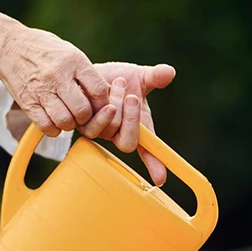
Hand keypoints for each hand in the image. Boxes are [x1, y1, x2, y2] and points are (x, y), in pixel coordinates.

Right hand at [0, 4, 113, 137]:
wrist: (8, 46)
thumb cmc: (45, 50)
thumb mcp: (71, 53)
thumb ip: (87, 75)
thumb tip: (106, 99)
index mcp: (74, 60)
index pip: (99, 90)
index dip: (103, 103)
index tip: (100, 106)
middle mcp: (58, 75)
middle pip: (83, 110)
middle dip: (86, 118)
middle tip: (82, 114)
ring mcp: (41, 89)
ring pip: (65, 122)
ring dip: (70, 125)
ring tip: (68, 117)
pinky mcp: (27, 101)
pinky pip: (46, 126)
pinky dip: (53, 129)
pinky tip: (54, 121)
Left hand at [88, 62, 175, 184]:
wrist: (90, 71)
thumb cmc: (117, 78)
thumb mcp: (140, 76)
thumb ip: (155, 77)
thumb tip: (170, 72)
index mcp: (137, 128)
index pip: (148, 151)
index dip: (155, 165)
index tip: (161, 178)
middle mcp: (118, 134)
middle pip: (127, 143)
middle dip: (132, 119)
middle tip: (133, 97)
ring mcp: (100, 131)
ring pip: (110, 130)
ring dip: (116, 104)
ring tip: (118, 84)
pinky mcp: (81, 124)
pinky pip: (91, 124)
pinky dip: (100, 105)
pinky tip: (103, 88)